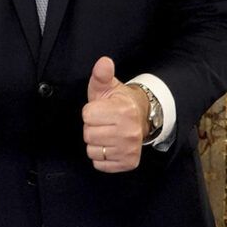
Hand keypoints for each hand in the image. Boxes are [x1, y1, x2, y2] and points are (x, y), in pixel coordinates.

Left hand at [82, 56, 148, 172]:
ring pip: (92, 150)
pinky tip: (110, 145)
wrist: (140, 118)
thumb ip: (101, 74)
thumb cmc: (117, 102)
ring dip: (95, 143)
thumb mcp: (107, 86)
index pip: (87, 115)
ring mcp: (130, 149)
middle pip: (88, 134)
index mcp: (123, 111)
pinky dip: (101, 156)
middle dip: (92, 127)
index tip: (100, 110)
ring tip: (107, 133)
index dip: (90, 112)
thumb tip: (104, 61)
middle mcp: (129, 132)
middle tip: (103, 122)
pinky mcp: (128, 163)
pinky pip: (99, 164)